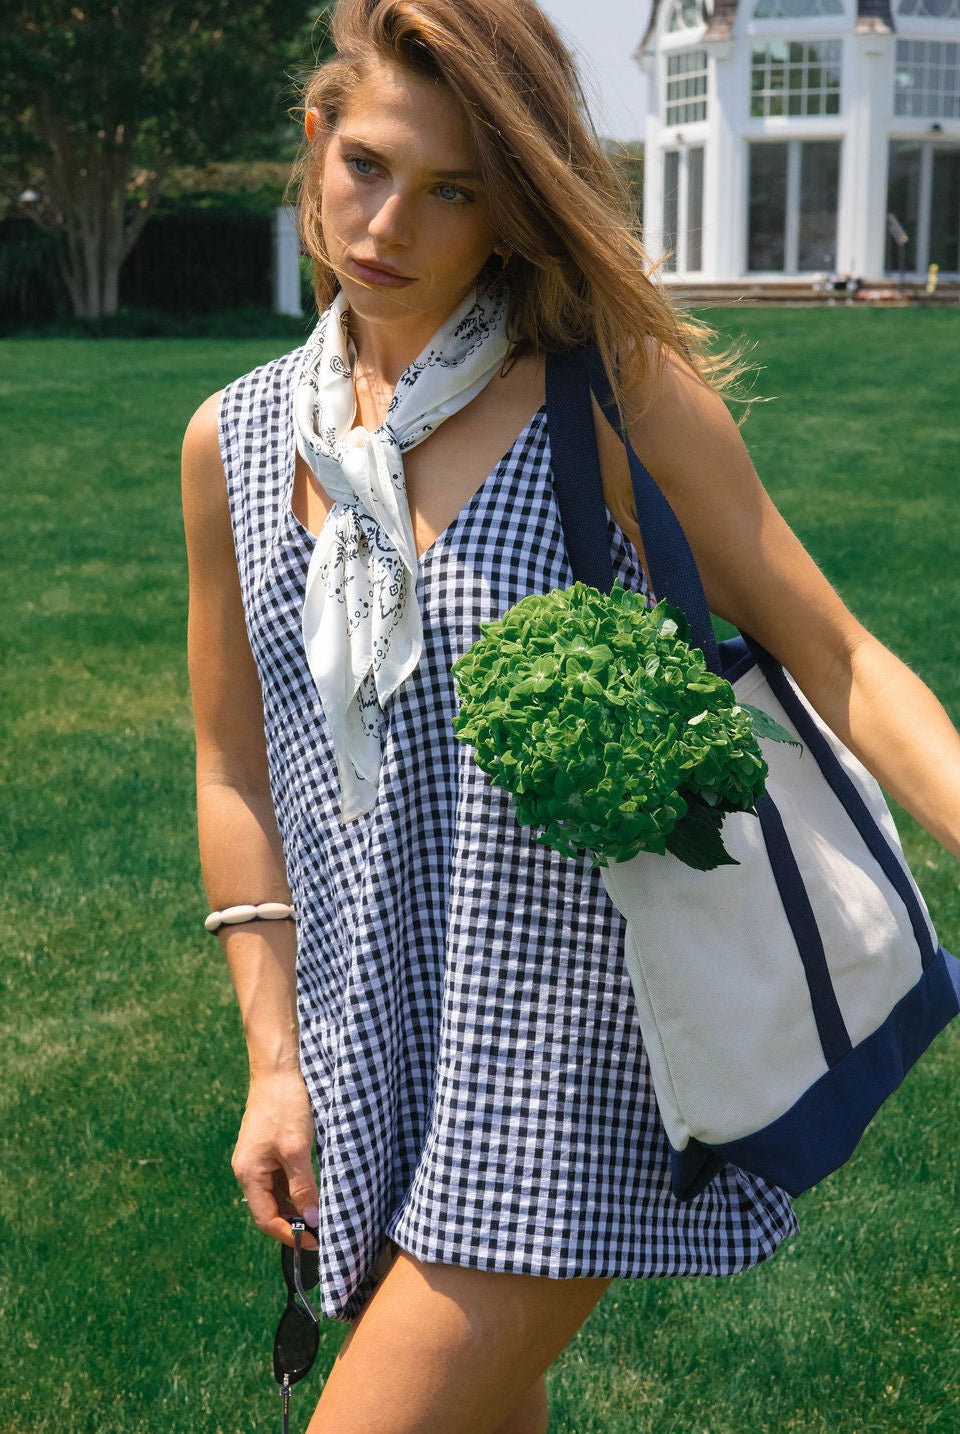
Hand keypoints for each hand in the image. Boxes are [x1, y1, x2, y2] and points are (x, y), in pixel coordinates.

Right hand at [232, 1069, 318, 1248]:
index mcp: (248, 1173)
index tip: (314, 1241)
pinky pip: (280, 1179)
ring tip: (321, 1213)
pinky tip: (313, 1190)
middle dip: (293, 1222)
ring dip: (296, 1206)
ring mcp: (258, 1160)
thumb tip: (309, 1220)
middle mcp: (248, 1170)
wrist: (278, 1070)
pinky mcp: (268, 1150)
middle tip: (321, 1230)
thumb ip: (302, 1187)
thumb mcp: (297, 1149)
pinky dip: (296, 1188)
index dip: (289, 1234)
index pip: (265, 1219)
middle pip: (269, 1209)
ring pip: (276, 1195)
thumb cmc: (284, 1105)